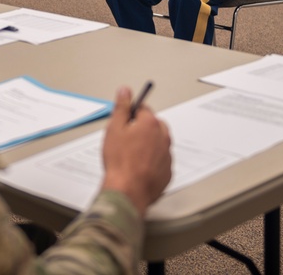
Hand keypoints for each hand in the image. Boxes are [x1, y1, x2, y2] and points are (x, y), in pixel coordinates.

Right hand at [101, 86, 171, 215]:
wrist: (127, 191)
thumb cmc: (120, 162)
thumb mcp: (114, 129)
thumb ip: (121, 107)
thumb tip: (125, 91)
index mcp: (151, 124)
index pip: (144, 108)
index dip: (132, 113)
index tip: (125, 120)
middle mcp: (163, 137)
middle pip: (154, 125)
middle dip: (142, 128)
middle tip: (126, 139)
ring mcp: (167, 156)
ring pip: (158, 143)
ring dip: (148, 145)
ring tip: (131, 155)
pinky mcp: (167, 172)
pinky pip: (161, 160)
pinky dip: (152, 161)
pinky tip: (138, 167)